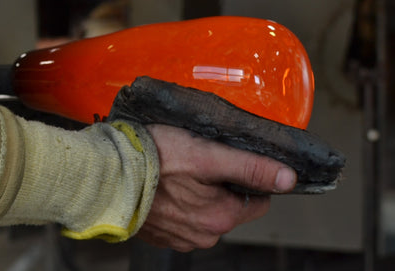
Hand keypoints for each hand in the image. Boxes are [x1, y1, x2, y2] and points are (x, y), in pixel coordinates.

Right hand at [137, 124, 296, 250]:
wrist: (105, 177)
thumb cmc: (154, 160)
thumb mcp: (208, 155)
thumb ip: (251, 167)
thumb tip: (289, 179)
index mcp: (220, 218)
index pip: (258, 202)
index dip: (248, 178)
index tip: (228, 161)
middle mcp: (203, 236)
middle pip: (230, 207)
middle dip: (220, 186)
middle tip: (197, 161)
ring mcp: (179, 239)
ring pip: (204, 213)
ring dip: (196, 194)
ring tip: (175, 171)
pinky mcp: (158, 235)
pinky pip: (179, 219)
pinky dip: (175, 203)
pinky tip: (162, 185)